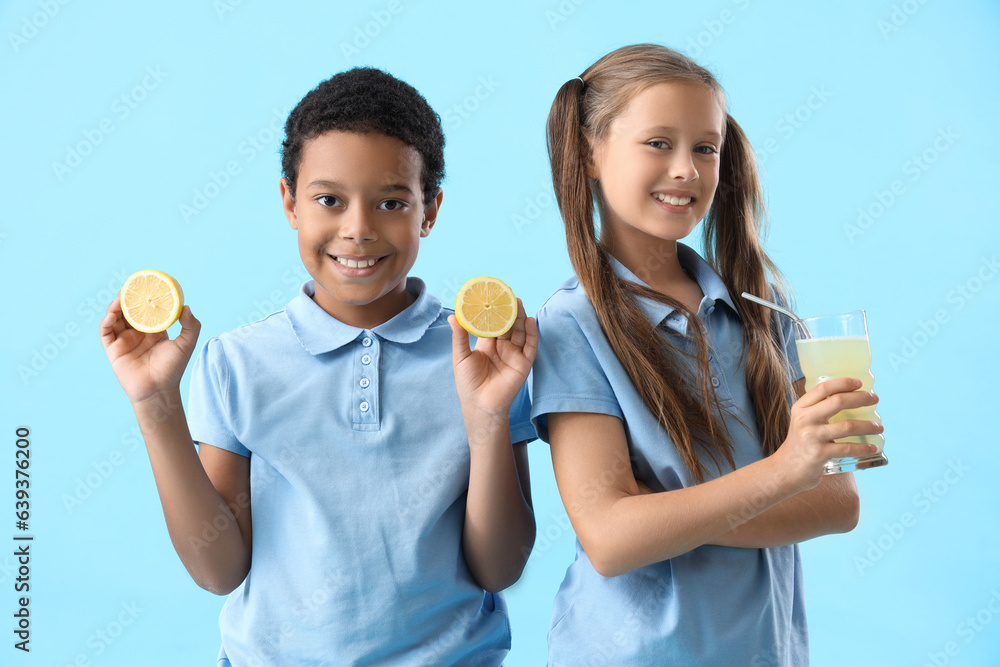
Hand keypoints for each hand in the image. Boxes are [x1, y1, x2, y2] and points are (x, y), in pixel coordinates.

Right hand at [100, 295, 200, 404]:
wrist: (159, 390)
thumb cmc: (173, 369)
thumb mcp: (186, 344)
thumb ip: (191, 326)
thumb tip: (187, 307)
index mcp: (154, 330)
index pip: (147, 309)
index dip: (145, 298)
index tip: (146, 285)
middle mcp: (137, 333)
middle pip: (129, 311)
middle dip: (128, 299)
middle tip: (130, 287)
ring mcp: (124, 340)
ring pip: (115, 318)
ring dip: (115, 307)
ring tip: (120, 299)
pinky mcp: (113, 350)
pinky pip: (106, 333)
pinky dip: (106, 322)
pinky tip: (112, 316)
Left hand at [448, 298, 536, 419]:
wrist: (479, 405)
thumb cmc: (468, 383)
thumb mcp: (461, 356)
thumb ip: (460, 337)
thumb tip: (452, 316)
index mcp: (488, 344)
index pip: (493, 323)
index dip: (494, 310)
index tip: (494, 295)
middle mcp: (503, 347)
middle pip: (509, 325)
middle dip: (509, 310)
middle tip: (508, 294)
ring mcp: (514, 355)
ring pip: (520, 332)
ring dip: (520, 317)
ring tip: (518, 302)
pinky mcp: (523, 364)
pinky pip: (530, 346)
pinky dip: (531, 333)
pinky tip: (529, 321)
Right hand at [772, 377, 882, 491]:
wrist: (786, 469)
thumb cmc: (801, 443)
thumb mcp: (803, 421)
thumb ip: (818, 409)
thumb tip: (850, 398)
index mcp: (801, 408)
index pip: (823, 388)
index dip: (843, 383)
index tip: (859, 382)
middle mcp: (804, 419)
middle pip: (837, 402)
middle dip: (861, 398)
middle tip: (874, 399)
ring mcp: (811, 437)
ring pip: (847, 426)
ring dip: (868, 426)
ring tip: (879, 427)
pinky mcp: (819, 454)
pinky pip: (847, 448)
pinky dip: (863, 448)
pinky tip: (872, 448)